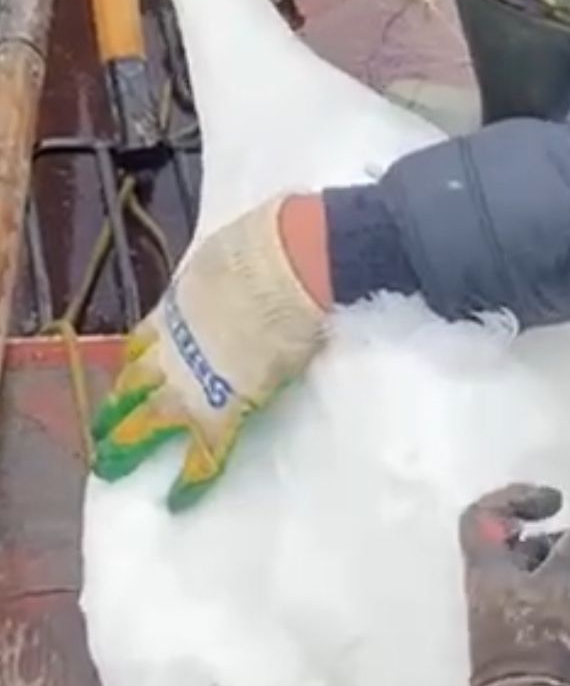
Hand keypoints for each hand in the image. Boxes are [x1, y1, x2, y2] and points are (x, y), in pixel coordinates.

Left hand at [90, 197, 327, 510]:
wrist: (288, 268)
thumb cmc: (267, 250)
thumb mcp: (227, 260)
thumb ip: (222, 279)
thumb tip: (233, 274)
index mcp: (177, 310)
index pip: (144, 343)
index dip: (134, 364)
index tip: (128, 377)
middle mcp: (173, 349)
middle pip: (133, 385)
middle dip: (116, 410)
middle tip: (103, 433)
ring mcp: (192, 381)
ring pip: (150, 422)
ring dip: (130, 446)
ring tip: (115, 467)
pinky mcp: (224, 410)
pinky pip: (205, 453)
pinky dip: (191, 480)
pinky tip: (180, 498)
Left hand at [460, 484, 569, 685]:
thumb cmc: (545, 637)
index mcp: (489, 568)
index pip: (483, 515)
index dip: (517, 497)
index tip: (557, 503)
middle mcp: (498, 590)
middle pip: (531, 547)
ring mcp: (518, 619)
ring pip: (555, 578)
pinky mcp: (540, 643)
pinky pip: (566, 608)